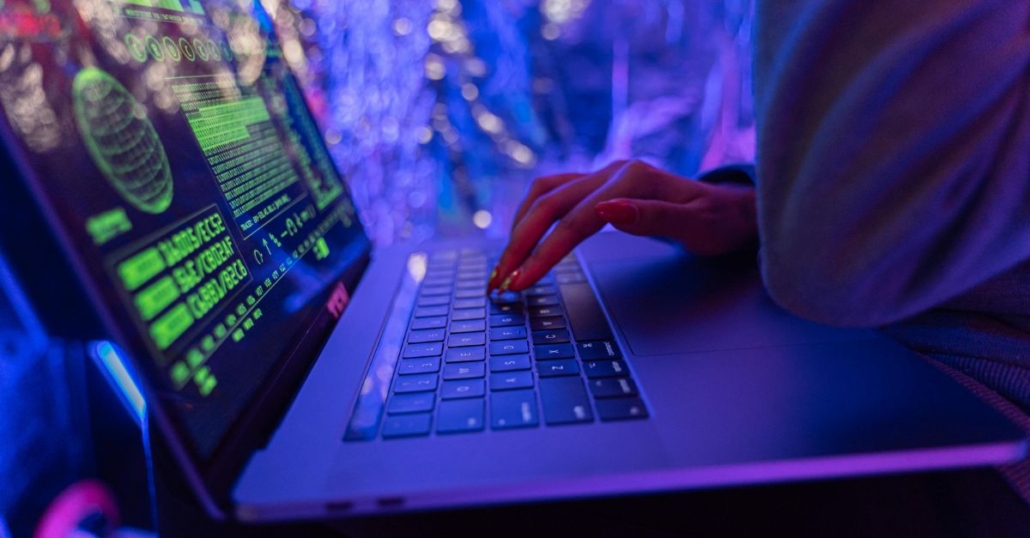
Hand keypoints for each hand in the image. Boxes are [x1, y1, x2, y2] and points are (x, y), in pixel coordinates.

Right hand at [488, 160, 757, 291]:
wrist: (733, 208)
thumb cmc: (719, 223)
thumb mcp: (697, 227)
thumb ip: (652, 218)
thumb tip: (607, 210)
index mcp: (633, 179)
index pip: (575, 220)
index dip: (544, 253)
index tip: (522, 282)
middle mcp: (612, 171)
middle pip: (549, 204)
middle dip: (519, 244)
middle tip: (499, 282)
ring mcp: (603, 175)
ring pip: (544, 194)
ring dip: (518, 228)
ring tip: (503, 265)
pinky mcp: (598, 184)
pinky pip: (553, 193)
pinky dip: (530, 215)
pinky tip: (521, 238)